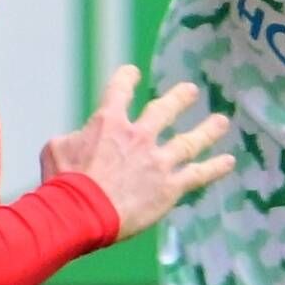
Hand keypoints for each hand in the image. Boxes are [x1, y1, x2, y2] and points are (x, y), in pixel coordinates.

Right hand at [39, 65, 232, 237]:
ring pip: (189, 141)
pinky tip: (229, 161)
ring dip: (207, 130)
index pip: (119, 90)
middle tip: (191, 91)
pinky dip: (215, 167)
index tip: (132, 73)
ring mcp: (158, 161)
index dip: (126, 79)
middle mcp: (138, 136)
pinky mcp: (170, 187)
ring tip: (221, 121)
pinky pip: (198, 174)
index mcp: (109, 122)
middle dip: (179, 98)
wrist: (81, 211)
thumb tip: (79, 139)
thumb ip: (73, 138)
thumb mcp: (55, 148)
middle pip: (164, 109)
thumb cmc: (62, 182)